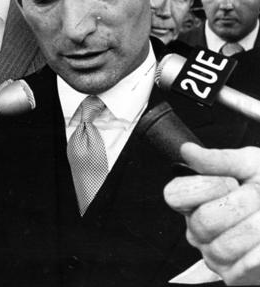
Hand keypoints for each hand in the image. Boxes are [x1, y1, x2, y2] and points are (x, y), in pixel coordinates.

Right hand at [164, 143, 259, 284]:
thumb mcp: (251, 165)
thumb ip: (219, 159)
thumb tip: (188, 151)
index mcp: (196, 200)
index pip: (174, 195)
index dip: (203, 187)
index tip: (229, 182)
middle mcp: (200, 228)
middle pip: (203, 221)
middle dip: (239, 206)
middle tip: (256, 198)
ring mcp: (215, 254)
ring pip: (224, 246)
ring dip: (256, 229)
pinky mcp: (235, 275)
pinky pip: (244, 265)